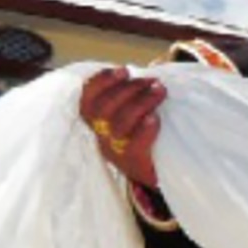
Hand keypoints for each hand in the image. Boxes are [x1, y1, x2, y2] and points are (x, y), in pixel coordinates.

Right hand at [79, 66, 165, 189]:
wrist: (157, 176)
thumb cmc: (144, 140)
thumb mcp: (132, 118)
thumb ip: (131, 99)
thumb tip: (147, 73)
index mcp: (97, 124)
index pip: (87, 101)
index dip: (101, 83)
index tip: (122, 70)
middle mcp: (102, 137)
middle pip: (104, 109)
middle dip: (129, 89)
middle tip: (151, 81)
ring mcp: (116, 152)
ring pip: (119, 123)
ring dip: (141, 102)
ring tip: (160, 91)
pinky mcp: (134, 164)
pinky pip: (134, 145)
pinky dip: (145, 128)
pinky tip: (156, 117)